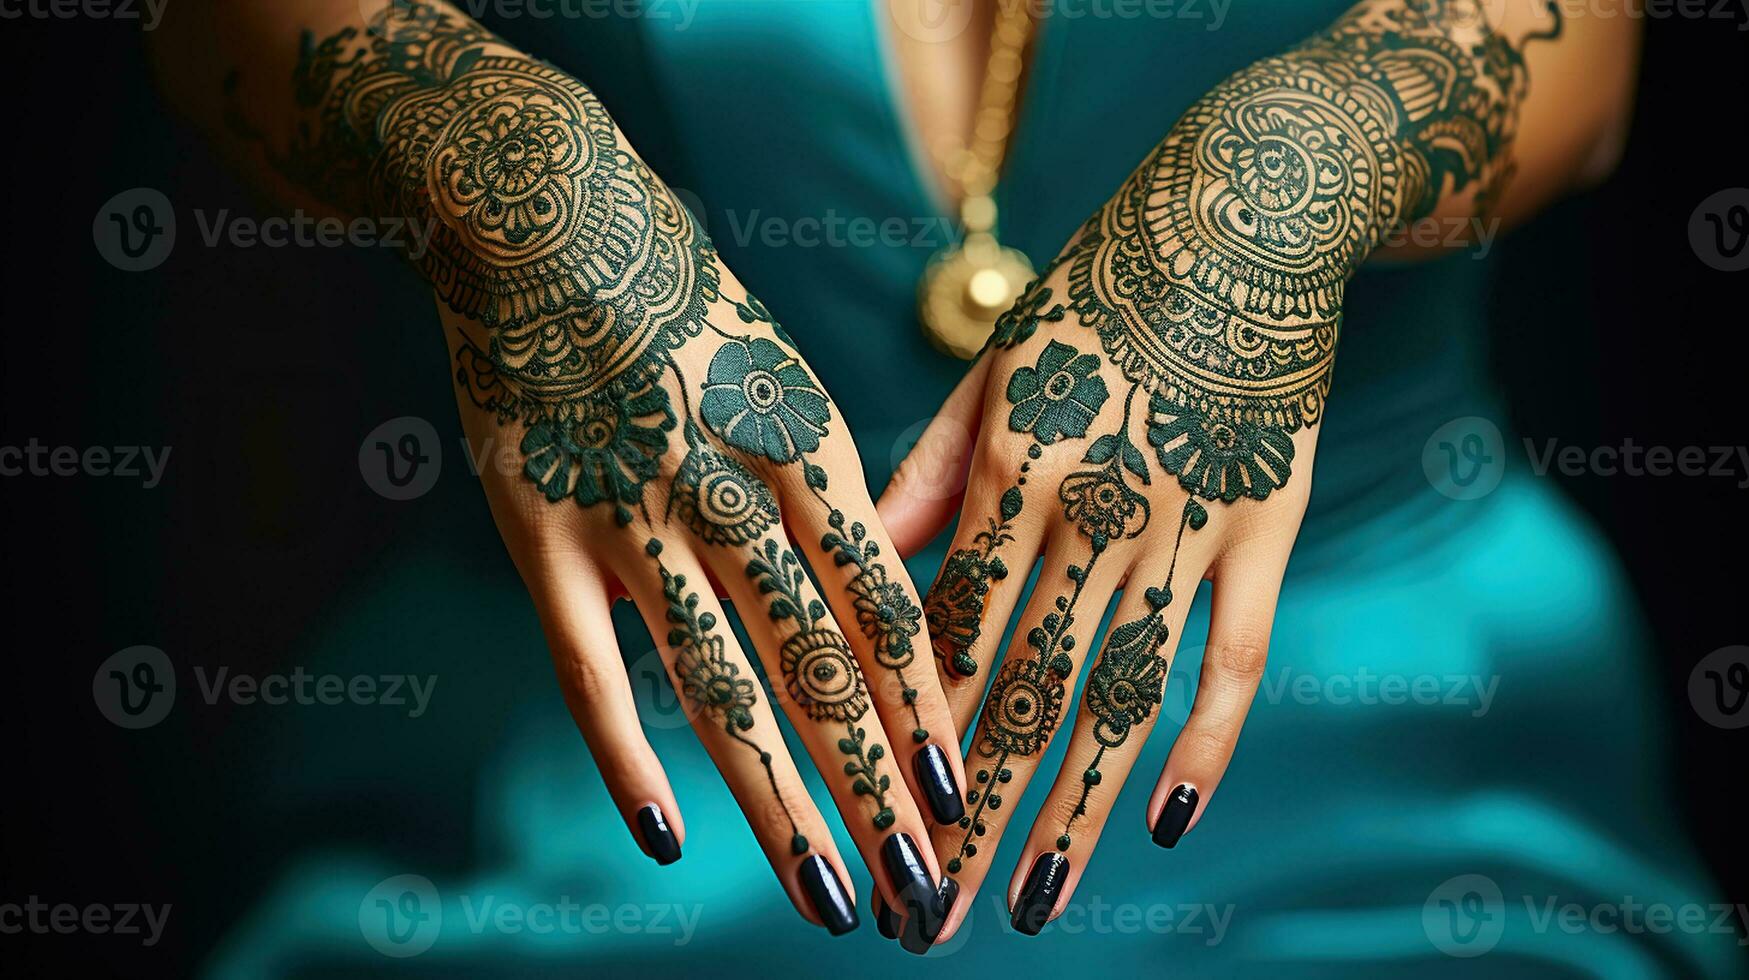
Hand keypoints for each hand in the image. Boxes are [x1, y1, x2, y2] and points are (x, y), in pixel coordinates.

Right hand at [289, 3, 965, 944]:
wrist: (549, 224)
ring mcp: (634, 523)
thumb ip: (838, 494)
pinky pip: (589, 667)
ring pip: (721, 692)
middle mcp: (733, 498)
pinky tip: (665, 839)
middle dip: (881, 791)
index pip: (887, 607)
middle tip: (932, 892)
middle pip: (822, 672)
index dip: (928, 706)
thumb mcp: (792, 385)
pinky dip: (627, 755)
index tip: (968, 792)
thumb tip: (898, 604)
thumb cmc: (692, 311)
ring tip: (835, 899)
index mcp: (811, 453)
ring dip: (785, 808)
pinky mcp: (543, 537)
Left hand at [879, 0, 1553, 941]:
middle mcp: (1090, 514)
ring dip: (1072, 811)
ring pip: (1119, 697)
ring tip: (1032, 905)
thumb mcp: (995, 366)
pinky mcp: (1265, 528)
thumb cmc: (1098, 294)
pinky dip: (1207, 740)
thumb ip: (932, 470)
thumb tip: (865, 563)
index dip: (903, 742)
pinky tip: (1168, 822)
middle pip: (1018, 692)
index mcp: (1008, 471)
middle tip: (925, 919)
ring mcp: (1185, 526)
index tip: (868, 824)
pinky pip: (1237, 653)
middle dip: (965, 816)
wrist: (1244, 218)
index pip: (941, 638)